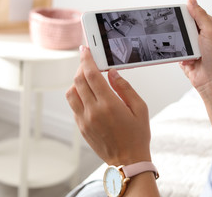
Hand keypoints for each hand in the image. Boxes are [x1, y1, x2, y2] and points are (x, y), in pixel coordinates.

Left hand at [66, 46, 150, 165]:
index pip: (91, 74)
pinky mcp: (81, 127)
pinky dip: (78, 95)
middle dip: (81, 67)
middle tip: (88, 61)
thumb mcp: (140, 108)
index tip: (85, 50)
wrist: (128, 161)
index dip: (86, 59)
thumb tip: (112, 73)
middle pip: (78, 80)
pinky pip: (74, 105)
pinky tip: (89, 96)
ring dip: (77, 82)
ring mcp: (84, 120)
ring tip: (89, 80)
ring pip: (71, 92)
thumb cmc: (137, 136)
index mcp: (109, 104)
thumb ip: (125, 88)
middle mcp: (93, 111)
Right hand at [180, 0, 211, 95]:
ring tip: (189, 50)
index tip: (177, 11)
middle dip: (182, 29)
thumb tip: (191, 0)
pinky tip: (187, 59)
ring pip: (179, 37)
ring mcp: (193, 46)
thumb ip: (199, 15)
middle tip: (182, 32)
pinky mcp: (185, 55)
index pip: (195, 13)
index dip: (187, 12)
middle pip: (184, 25)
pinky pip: (176, 50)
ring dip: (181, 43)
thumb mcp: (209, 30)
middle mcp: (201, 35)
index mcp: (210, 26)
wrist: (210, 80)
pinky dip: (179, 54)